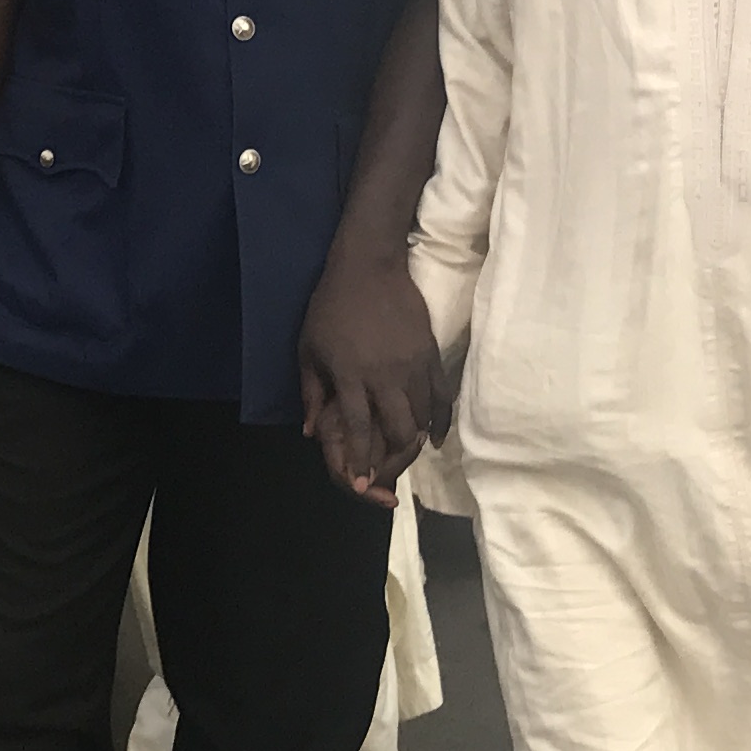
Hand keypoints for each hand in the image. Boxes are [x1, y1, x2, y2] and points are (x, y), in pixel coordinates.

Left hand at [299, 238, 445, 503]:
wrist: (368, 265)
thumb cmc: (330, 307)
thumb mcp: (308, 349)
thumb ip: (310, 393)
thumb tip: (311, 433)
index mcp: (350, 375)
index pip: (359, 428)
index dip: (361, 462)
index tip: (362, 486)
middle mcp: (384, 375)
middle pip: (398, 431)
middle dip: (392, 462)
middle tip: (386, 476)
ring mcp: (412, 365)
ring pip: (423, 417)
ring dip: (415, 443)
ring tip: (406, 457)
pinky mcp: (430, 353)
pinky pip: (443, 395)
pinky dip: (442, 421)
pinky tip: (436, 438)